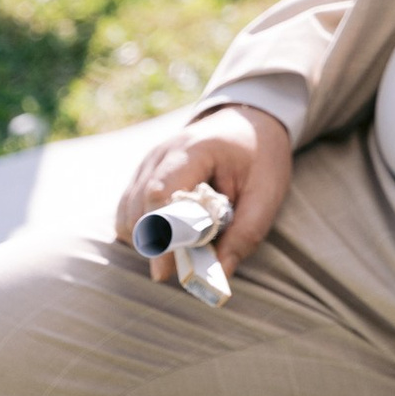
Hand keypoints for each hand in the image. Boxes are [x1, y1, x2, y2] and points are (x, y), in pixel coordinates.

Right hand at [112, 104, 292, 286]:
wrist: (251, 121)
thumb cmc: (261, 156)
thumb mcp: (268, 192)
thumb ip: (247, 232)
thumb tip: (220, 274)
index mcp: (194, 150)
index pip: (160, 194)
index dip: (160, 236)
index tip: (165, 272)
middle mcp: (161, 154)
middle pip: (137, 209)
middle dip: (156, 244)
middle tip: (184, 263)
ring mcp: (148, 163)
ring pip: (126, 214)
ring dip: (148, 239)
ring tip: (186, 243)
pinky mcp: (143, 175)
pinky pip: (128, 212)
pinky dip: (144, 232)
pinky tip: (173, 235)